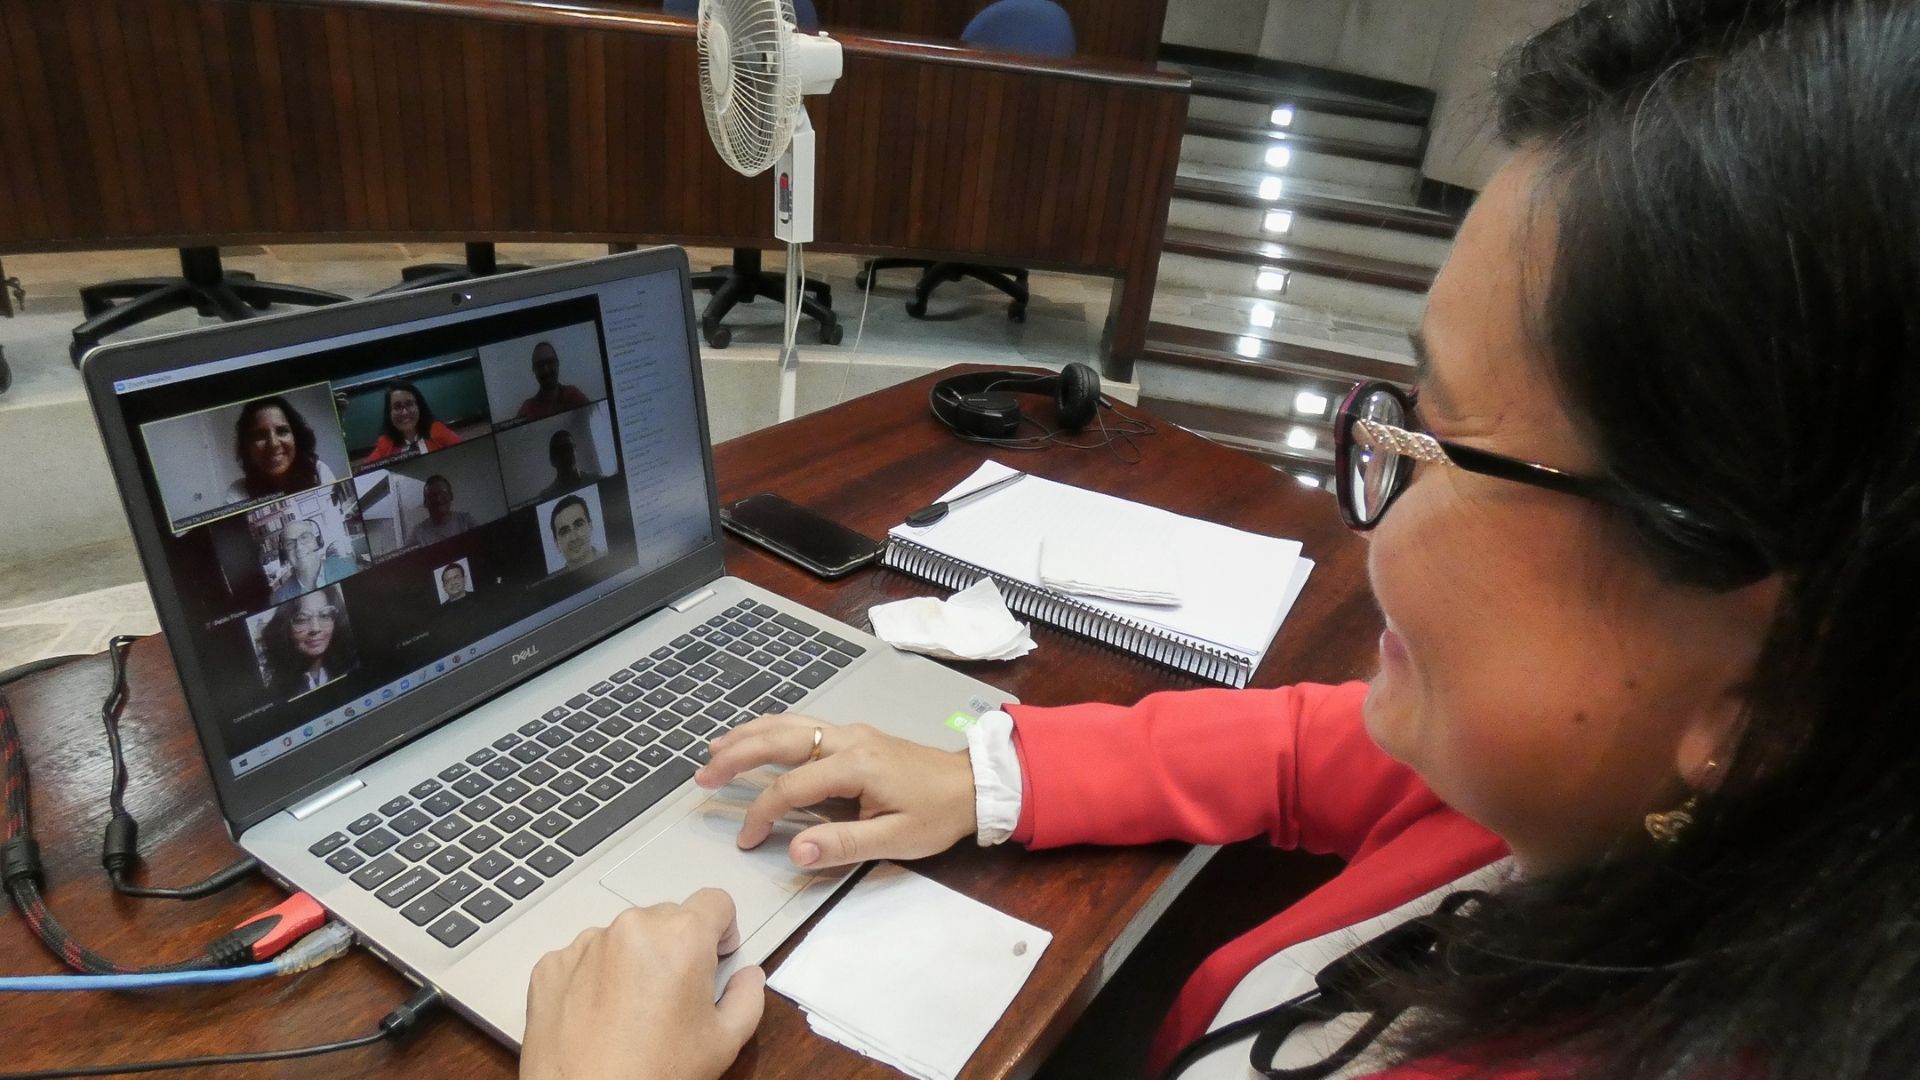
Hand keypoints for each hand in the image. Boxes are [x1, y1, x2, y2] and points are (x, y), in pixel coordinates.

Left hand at [520, 888, 763, 1079]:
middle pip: (668, 918)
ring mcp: (585, 944)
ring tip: (632, 1013)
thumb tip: (747, 977)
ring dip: (634, 962)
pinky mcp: (551, 966)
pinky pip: (584, 958)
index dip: (722, 930)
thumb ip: (748, 997)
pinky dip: (595, 978)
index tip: (715, 957)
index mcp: (681, 937)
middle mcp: (631, 928)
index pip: (715, 901)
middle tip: (674, 997)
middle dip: (677, 948)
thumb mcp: (724, 1042)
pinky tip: (600, 1018)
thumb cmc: (653, 1074)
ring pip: (624, 937)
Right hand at [695, 713, 976, 868]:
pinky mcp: (854, 735)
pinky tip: (756, 736)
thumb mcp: (896, 839)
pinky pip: (803, 725)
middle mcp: (847, 739)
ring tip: (714, 750)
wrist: (972, 785)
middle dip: (737, 755)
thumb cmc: (936, 814)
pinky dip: (771, 729)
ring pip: (788, 724)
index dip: (762, 813)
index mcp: (854, 766)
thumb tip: (794, 851)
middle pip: (779, 739)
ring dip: (748, 735)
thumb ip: (843, 845)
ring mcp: (850, 732)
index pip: (790, 787)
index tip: (746, 841)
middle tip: (702, 775)